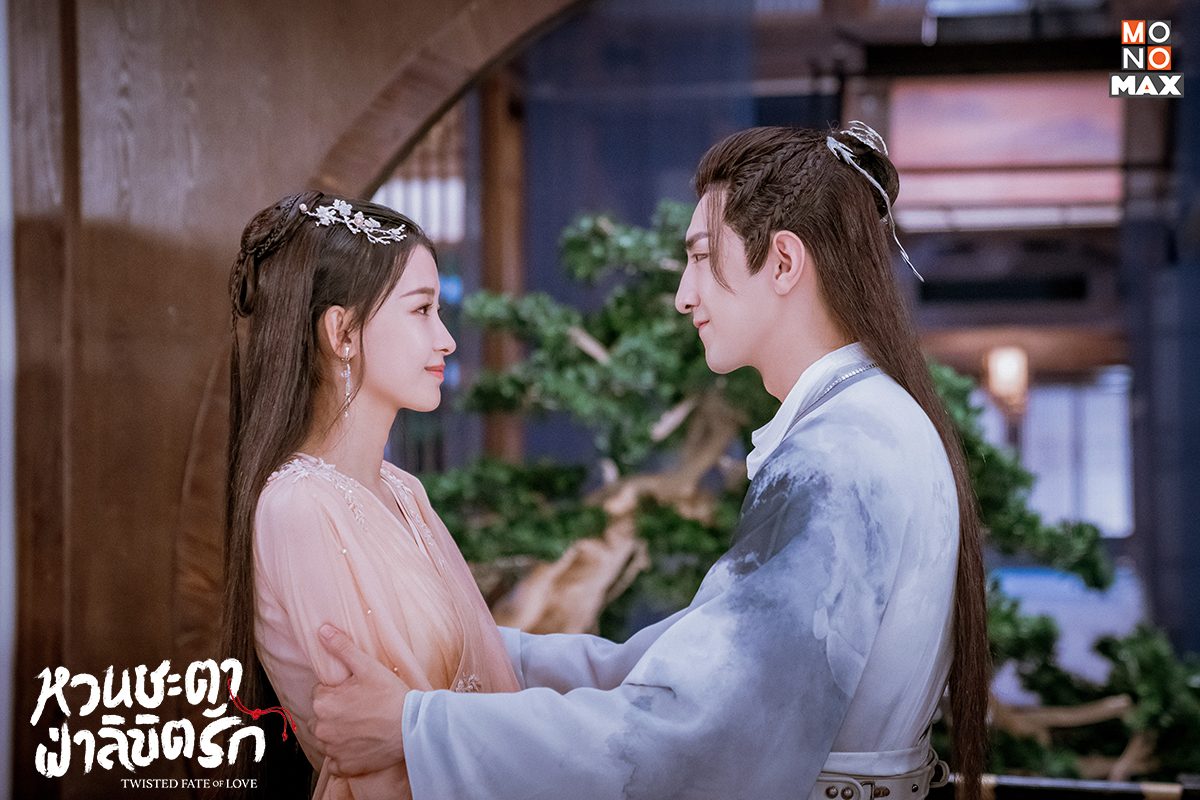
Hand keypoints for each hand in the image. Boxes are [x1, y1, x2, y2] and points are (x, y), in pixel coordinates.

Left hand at [311, 624, 410, 775]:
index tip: (357, 692)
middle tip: (362, 708)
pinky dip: (344, 755)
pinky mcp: (344, 766)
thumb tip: (322, 630)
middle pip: (321, 715)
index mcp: (323, 702)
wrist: (413, 728)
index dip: (339, 690)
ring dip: (339, 732)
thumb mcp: (367, 667)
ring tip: (364, 725)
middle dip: (336, 711)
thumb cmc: (391, 696)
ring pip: (327, 737)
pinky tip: (361, 744)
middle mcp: (321, 728)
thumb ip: (342, 648)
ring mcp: (332, 750)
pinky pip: (335, 761)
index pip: (321, 692)